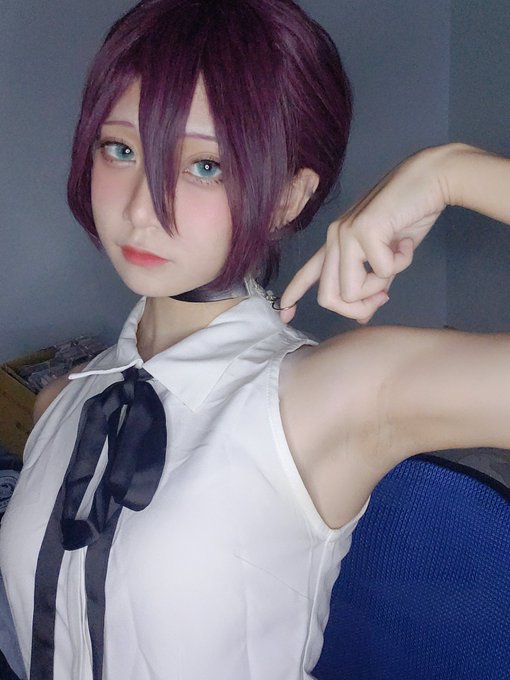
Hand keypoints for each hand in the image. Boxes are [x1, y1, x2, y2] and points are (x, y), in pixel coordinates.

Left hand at [279, 145, 451, 323]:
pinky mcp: (363, 230)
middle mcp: (334, 237)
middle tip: (383, 297)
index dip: (294, 295)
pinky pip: (380, 273)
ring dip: (381, 285)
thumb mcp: (387, 259)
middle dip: (358, 308)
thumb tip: (362, 318)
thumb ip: (372, 286)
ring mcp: (346, 233)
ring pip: (351, 291)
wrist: (430, 179)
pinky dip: (400, 263)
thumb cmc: (410, 216)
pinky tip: (406, 241)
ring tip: (397, 257)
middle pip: (329, 298)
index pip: (308, 274)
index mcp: (336, 242)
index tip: (284, 316)